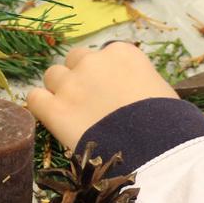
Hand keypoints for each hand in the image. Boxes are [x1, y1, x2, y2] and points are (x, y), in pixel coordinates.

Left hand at [27, 43, 176, 148]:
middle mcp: (93, 61)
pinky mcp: (55, 109)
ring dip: (60, 90)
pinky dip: (41, 106)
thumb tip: (134, 93)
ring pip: (53, 76)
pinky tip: (52, 118)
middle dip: (80, 78)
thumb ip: (138, 82)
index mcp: (122, 53)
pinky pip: (34, 98)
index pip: (103, 55)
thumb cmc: (169, 123)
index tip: (110, 92)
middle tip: (90, 103)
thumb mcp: (160, 91)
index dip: (104, 75)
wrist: (156, 149)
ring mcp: (71, 84)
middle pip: (75, 60)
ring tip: (72, 113)